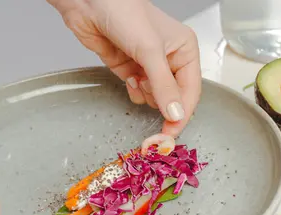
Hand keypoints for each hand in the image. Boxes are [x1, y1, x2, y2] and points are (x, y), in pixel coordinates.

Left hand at [49, 0, 201, 137]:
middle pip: (175, 99)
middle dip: (162, 106)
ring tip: (138, 78)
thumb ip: (164, 86)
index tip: (170, 136)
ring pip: (156, 99)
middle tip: (154, 123)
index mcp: (185, 50)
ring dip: (146, 95)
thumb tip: (176, 115)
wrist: (89, 3)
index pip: (191, 92)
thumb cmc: (125, 13)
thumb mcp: (150, 51)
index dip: (182, 115)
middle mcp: (171, 59)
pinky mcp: (131, 70)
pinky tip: (128, 77)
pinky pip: (140, 93)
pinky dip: (134, 91)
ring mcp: (150, 66)